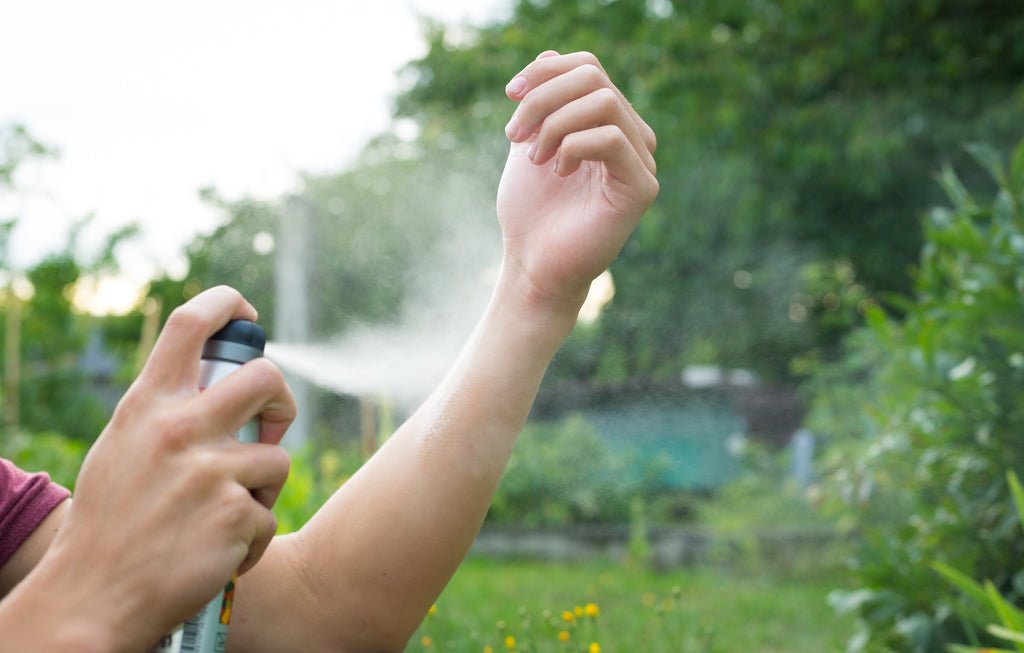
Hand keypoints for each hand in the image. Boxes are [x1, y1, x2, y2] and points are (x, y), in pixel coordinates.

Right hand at [42, 286, 293, 648]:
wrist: (92, 598)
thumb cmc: (111, 522)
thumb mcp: (123, 447)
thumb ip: (166, 413)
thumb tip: (218, 383)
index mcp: (148, 405)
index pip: (191, 324)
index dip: (228, 305)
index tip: (246, 314)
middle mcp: (179, 428)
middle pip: (267, 378)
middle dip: (282, 403)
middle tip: (272, 429)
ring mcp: (210, 470)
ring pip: (278, 457)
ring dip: (263, 488)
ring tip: (225, 514)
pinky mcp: (235, 513)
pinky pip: (269, 515)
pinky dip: (252, 538)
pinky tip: (218, 551)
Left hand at [496, 50, 657, 314]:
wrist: (533, 264)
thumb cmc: (531, 212)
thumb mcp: (528, 143)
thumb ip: (542, 102)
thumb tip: (551, 53)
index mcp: (608, 123)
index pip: (588, 67)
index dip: (546, 71)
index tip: (509, 95)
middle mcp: (631, 137)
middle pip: (593, 77)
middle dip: (543, 98)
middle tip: (514, 135)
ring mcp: (641, 162)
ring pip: (603, 102)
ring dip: (553, 123)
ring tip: (533, 157)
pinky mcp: (641, 187)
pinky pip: (609, 138)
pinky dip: (572, 146)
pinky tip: (556, 172)